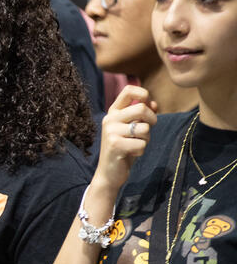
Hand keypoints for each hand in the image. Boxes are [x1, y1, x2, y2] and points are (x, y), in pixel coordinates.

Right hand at [91, 85, 158, 202]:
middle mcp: (110, 119)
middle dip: (152, 119)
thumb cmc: (124, 149)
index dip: (144, 94)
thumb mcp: (132, 129)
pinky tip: (131, 154)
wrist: (109, 173)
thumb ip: (142, 116)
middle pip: (141, 108)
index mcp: (113, 112)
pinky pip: (141, 144)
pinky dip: (141, 150)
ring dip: (146, 138)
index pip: (129, 90)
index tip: (149, 106)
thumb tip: (154, 104)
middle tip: (149, 129)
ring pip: (144, 128)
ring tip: (136, 145)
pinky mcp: (115, 145)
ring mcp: (111, 132)